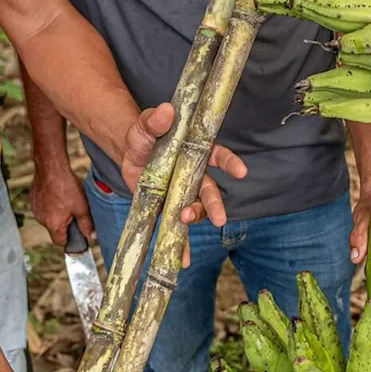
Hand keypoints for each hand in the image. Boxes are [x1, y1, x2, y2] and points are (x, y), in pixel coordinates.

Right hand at [31, 158, 93, 246]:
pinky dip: (51, 204)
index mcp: (53, 225)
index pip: (60, 242)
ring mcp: (35, 209)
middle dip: (65, 224)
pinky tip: (58, 194)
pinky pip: (43, 207)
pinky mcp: (33, 199)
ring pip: (49, 217)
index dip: (70, 239)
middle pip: (55, 229)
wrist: (51, 168)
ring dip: (58, 213)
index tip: (77, 232)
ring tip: (66, 200)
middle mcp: (41, 220)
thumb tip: (91, 237)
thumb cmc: (66, 187)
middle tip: (75, 212)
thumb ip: (87, 224)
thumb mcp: (82, 207)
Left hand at [117, 103, 247, 265]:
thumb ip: (154, 121)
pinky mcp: (169, 208)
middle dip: (215, 205)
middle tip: (218, 218)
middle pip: (210, 191)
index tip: (241, 171)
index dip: (230, 163)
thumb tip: (165, 111)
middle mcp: (194, 175)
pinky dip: (181, 244)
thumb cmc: (143, 136)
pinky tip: (183, 260)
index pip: (217, 156)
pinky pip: (178, 228)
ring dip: (194, 218)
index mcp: (195, 152)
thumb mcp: (144, 126)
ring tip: (183, 221)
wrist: (129, 153)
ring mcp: (182, 193)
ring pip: (196, 209)